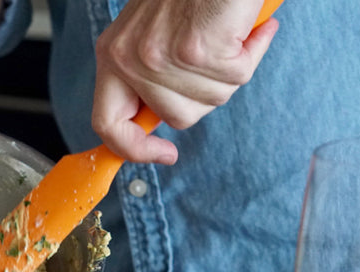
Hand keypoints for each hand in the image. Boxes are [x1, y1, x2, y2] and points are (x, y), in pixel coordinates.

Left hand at [92, 0, 279, 163]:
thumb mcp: (154, 32)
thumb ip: (150, 77)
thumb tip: (160, 124)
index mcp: (113, 54)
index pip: (108, 124)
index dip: (135, 149)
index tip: (166, 154)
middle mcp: (128, 58)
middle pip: (176, 117)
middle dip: (205, 96)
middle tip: (217, 59)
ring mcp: (159, 57)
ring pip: (208, 101)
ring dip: (231, 70)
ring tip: (229, 35)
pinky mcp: (195, 51)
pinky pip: (235, 76)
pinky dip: (251, 52)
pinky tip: (248, 28)